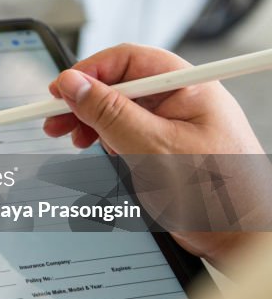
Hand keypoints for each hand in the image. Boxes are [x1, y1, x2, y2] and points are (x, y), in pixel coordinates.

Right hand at [43, 43, 266, 265]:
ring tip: (70, 138)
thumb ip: (108, 113)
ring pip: (121, 109)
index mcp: (187, 87)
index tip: (60, 90)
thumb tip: (74, 84)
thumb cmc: (216, 195)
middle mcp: (182, 100)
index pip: (128, 60)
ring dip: (92, 122)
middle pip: (120, 84)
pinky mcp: (167, 147)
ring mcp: (174, 124)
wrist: (242, 238)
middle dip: (85, 100)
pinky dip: (107, 139)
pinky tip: (97, 149)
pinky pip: (129, 132)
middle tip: (56, 118)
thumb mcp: (151, 147)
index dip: (89, 72)